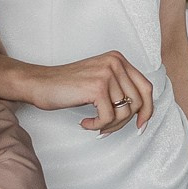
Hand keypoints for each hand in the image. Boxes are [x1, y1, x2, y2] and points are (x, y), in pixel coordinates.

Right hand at [15, 51, 155, 133]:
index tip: (140, 125)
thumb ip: (120, 89)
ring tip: (95, 125)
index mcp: (118, 59)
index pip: (146, 87)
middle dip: (123, 122)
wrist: (40, 83)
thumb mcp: (100, 81)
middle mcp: (115, 63)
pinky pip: (108, 117)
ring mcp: (107, 73)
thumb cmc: (67, 86)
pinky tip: (85, 123)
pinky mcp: (97, 87)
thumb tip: (142, 114)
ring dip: (109, 125)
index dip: (147, 110)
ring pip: (124, 112)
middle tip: (107, 129)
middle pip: (138, 102)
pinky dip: (98, 125)